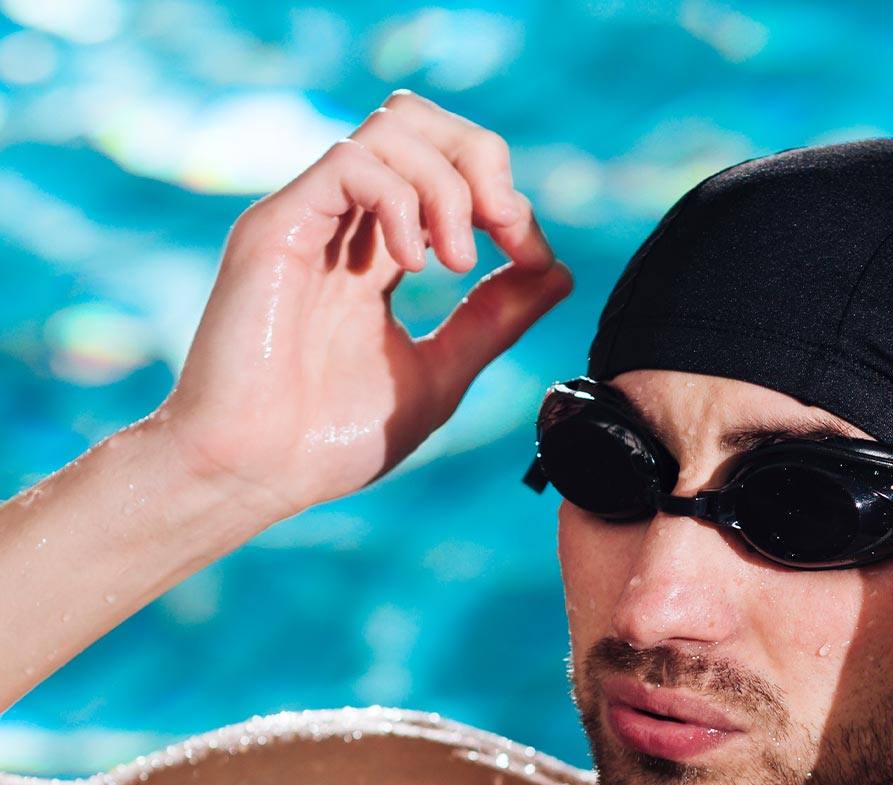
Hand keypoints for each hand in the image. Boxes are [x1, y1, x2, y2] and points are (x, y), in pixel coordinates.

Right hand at [149, 89, 573, 530]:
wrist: (256, 473)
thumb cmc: (329, 439)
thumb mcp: (438, 375)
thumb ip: (493, 321)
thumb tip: (558, 271)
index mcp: (377, 255)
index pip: (451, 178)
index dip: (509, 205)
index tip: (534, 262)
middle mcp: (342, 224)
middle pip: (420, 123)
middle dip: (482, 161)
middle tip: (506, 229)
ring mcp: (309, 219)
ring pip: (393, 128)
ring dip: (449, 183)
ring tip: (458, 258)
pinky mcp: (276, 226)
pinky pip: (352, 162)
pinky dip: (402, 199)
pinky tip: (414, 263)